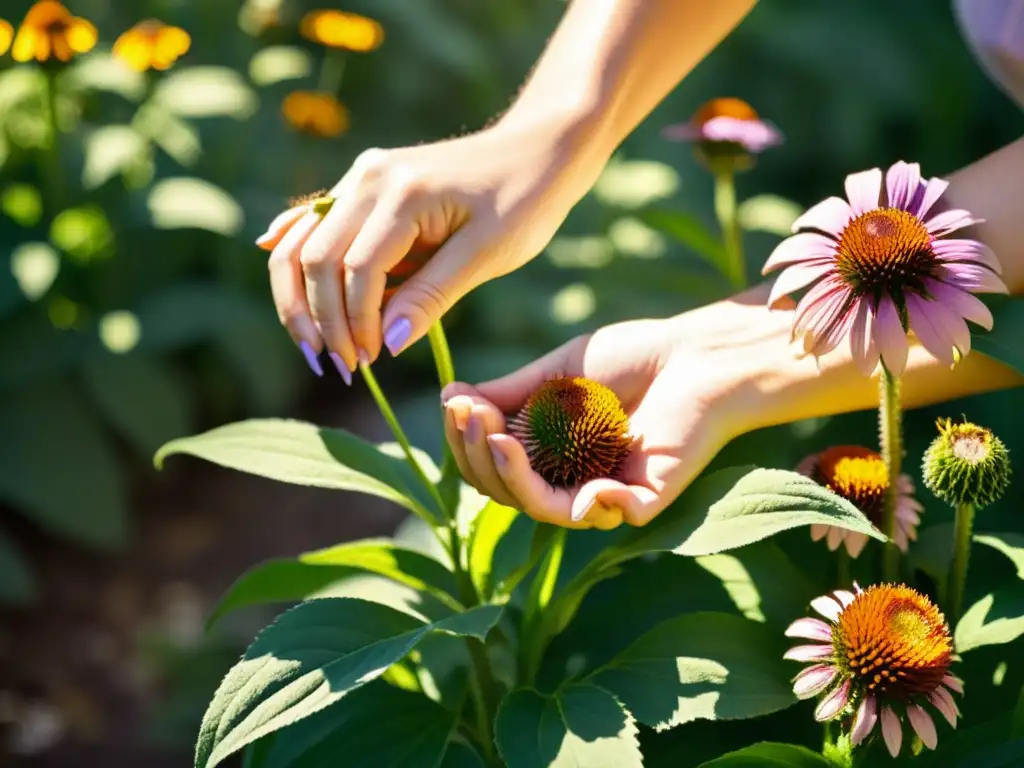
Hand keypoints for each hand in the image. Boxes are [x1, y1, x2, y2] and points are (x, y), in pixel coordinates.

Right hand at [256, 112, 605, 377]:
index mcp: (401, 194)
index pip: (356, 272)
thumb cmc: (523, 201)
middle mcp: (368, 178)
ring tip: (312, 346)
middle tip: (340, 367)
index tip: (368, 363)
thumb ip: (432, 296)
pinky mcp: (363, 185)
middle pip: (314, 258)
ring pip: (301, 241)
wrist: (537, 149)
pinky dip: (296, 255)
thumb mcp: (487, 254)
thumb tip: (384, 345)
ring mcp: (361, 178)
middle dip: (320, 319)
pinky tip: (282, 278)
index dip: (356, 324)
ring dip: (299, 297)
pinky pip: (314, 223)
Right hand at [441, 313, 750, 529]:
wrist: (700, 355)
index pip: (491, 464)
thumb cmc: (634, 358)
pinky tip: (571, 474)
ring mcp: (603, 493)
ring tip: (498, 439)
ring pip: (542, 507)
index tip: (455, 401)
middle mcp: (568, 478)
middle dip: (478, 457)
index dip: (466, 440)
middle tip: (470, 417)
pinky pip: (601, 514)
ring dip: (511, 477)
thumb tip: (449, 398)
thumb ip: (509, 392)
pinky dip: (584, 501)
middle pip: (505, 491)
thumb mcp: (556, 371)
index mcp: (547, 452)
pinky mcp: (641, 501)